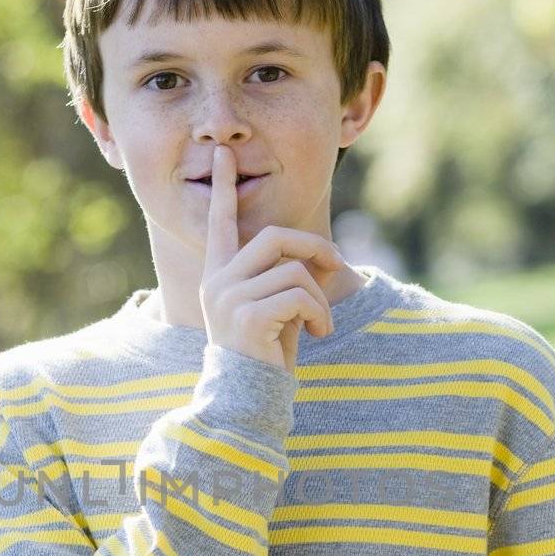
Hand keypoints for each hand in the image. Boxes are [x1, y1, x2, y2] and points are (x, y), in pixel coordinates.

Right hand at [199, 143, 343, 374]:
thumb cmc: (266, 354)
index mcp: (218, 275)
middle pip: (274, 237)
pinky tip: (318, 335)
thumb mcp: (278, 307)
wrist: (248, 399)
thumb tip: (326, 255)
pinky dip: (319, 314)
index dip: (223, 188)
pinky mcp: (246, 316)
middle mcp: (217, 282)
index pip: (219, 223)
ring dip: (319, 297)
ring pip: (293, 271)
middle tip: (338, 266)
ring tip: (320, 324)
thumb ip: (289, 277)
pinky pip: (299, 295)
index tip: (224, 156)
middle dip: (314, 247)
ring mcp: (228, 298)